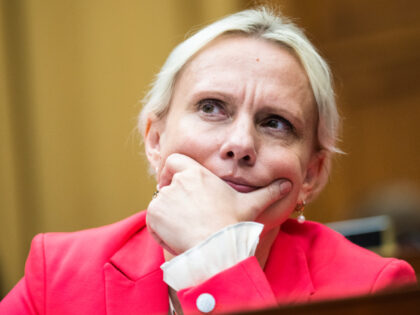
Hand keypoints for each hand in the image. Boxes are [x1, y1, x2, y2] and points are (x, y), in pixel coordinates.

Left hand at [146, 153, 291, 254]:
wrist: (216, 247)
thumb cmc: (232, 224)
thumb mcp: (251, 205)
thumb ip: (267, 192)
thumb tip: (287, 184)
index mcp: (196, 173)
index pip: (174, 161)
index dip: (172, 170)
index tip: (175, 181)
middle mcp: (177, 181)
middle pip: (166, 184)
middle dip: (171, 197)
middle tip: (183, 212)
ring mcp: (163, 198)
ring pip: (158, 203)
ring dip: (166, 214)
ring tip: (184, 229)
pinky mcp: (154, 214)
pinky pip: (152, 219)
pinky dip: (159, 228)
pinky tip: (176, 237)